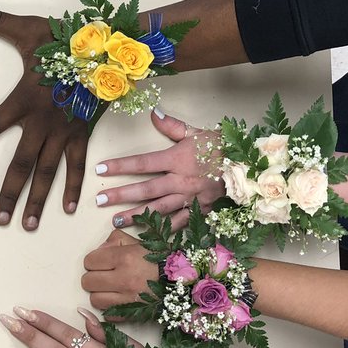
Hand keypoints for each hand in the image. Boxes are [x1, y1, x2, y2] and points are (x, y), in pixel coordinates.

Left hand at [0, 2, 88, 228]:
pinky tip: (68, 208)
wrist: (112, 50)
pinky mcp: (84, 133)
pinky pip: (77, 165)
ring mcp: (65, 132)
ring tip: (28, 225)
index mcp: (23, 100)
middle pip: (21, 164)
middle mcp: (42, 122)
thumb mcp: (29, 30)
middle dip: (8, 193)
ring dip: (38, 200)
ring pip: (48, 172)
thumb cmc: (67, 40)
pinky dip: (72, 187)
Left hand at [81, 229, 157, 309]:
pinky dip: (110, 308)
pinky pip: (107, 314)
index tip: (102, 262)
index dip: (94, 261)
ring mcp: (127, 299)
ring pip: (94, 299)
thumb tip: (99, 250)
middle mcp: (124, 278)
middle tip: (105, 275)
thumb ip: (115, 240)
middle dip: (94, 277)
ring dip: (100, 293)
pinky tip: (119, 299)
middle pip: (87, 281)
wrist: (181, 281)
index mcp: (125, 257)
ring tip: (112, 288)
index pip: (89, 261)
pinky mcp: (131, 314)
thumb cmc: (159, 260)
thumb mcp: (138, 242)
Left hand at [93, 110, 224, 229]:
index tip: (100, 169)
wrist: (248, 166)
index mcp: (177, 159)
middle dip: (121, 195)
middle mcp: (180, 181)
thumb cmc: (221, 147)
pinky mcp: (200, 211)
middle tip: (99, 201)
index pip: (142, 162)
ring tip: (116, 222)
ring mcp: (189, 198)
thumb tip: (153, 113)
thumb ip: (171, 125)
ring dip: (136, 216)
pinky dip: (164, 230)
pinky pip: (180, 223)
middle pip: (146, 189)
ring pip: (159, 210)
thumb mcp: (196, 132)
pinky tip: (148, 235)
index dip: (120, 166)